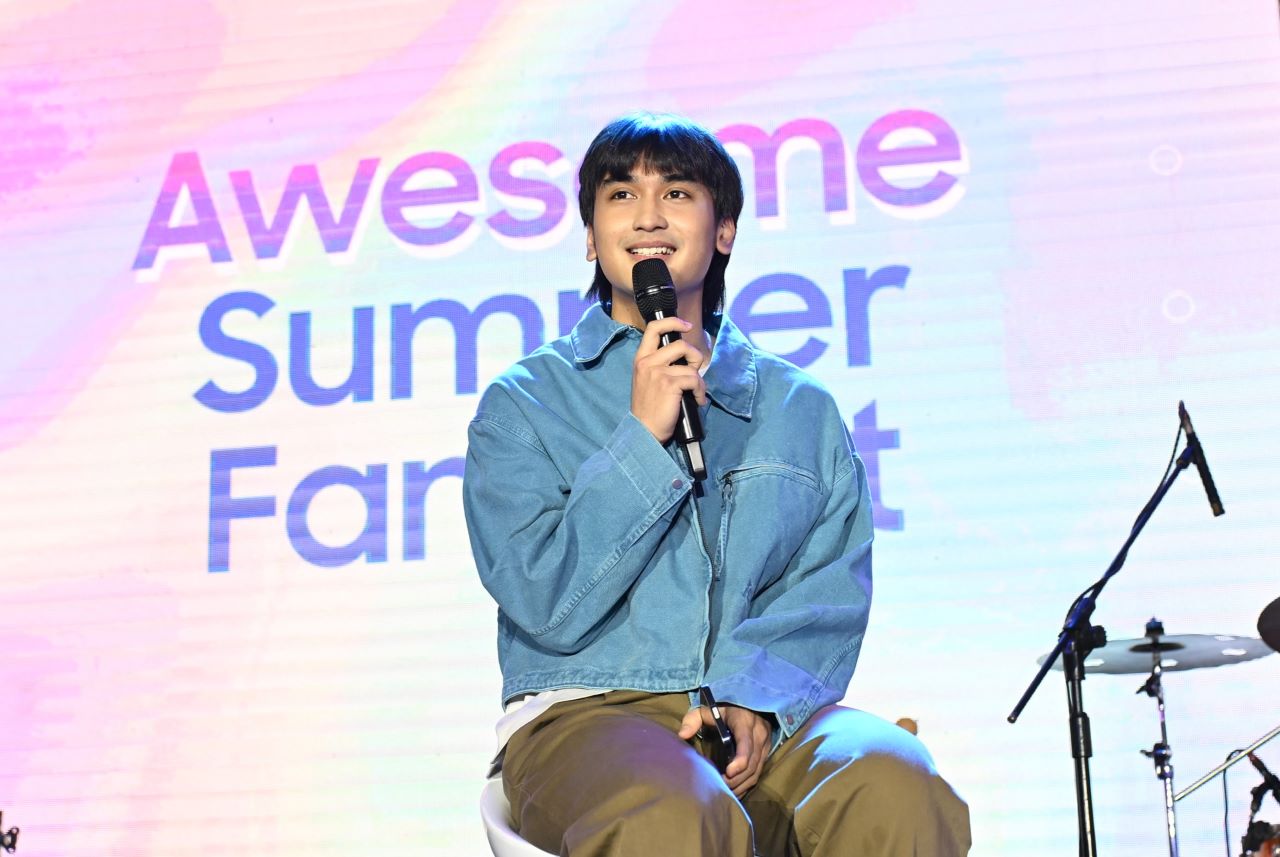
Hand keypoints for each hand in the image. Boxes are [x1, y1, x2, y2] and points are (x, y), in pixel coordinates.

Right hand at [630, 316, 706, 442]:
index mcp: (641, 358)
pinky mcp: (669, 384)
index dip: (673, 322)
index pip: (654, 328)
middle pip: (680, 344)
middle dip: (695, 356)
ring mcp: (658, 372)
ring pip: (691, 365)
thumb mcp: (647, 380)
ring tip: (696, 392)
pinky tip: (697, 400)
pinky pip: (694, 379)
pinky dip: (700, 391)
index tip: (686, 325)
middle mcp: (647, 362)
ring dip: (699, 380)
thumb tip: (684, 357)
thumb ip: (659, 364)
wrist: (643, 430)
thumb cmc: (648, 408)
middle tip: (695, 369)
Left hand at [678, 704, 771, 796]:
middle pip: (751, 762)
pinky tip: (735, 791)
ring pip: (756, 770)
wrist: (748, 701)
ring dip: (741, 784)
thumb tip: (682, 735)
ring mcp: (765, 743)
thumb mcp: (706, 709)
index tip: (728, 772)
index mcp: (744, 721)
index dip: (740, 760)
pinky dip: (747, 784)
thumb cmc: (723, 707)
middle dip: (736, 778)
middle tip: (720, 787)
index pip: (746, 743)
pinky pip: (759, 772)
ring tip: (725, 792)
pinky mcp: (766, 751)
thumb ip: (693, 719)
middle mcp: (758, 733)